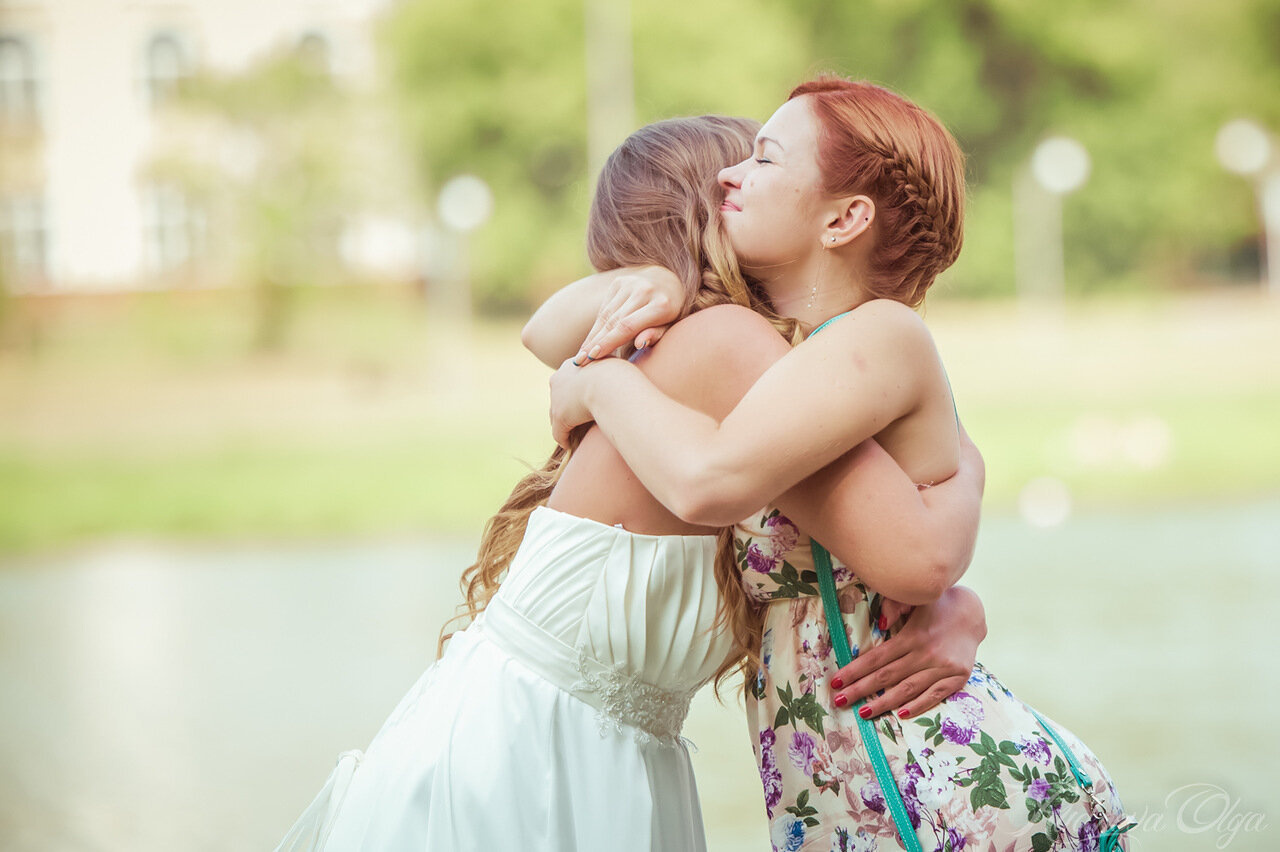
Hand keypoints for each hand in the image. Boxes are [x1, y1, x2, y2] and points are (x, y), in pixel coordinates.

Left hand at [549, 357, 627, 446]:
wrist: (610, 383)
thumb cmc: (618, 373)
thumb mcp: (614, 366)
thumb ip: (610, 370)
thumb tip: (617, 372)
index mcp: (570, 365)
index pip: (567, 380)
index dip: (574, 391)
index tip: (583, 399)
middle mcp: (558, 380)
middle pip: (558, 397)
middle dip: (565, 407)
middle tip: (576, 418)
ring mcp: (556, 399)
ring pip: (556, 415)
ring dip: (564, 424)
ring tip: (573, 434)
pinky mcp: (560, 417)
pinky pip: (558, 432)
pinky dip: (563, 438)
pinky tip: (569, 445)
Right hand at [572, 266, 683, 365]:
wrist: (668, 280)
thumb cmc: (670, 313)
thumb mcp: (670, 327)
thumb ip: (656, 335)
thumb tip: (640, 344)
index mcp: (661, 305)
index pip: (628, 326)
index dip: (609, 342)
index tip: (592, 357)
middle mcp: (644, 290)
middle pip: (613, 321)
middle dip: (595, 343)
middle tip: (580, 361)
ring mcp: (630, 283)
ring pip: (606, 315)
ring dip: (592, 336)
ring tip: (581, 355)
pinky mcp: (620, 282)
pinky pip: (605, 308)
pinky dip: (597, 325)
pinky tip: (589, 340)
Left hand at [829, 586, 985, 719]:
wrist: (973, 613)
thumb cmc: (936, 605)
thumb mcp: (916, 598)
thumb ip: (895, 606)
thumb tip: (880, 624)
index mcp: (913, 635)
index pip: (877, 658)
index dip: (855, 671)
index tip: (836, 681)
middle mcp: (927, 653)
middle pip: (888, 676)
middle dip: (861, 690)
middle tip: (839, 700)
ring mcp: (944, 668)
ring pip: (908, 690)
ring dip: (884, 703)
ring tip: (863, 712)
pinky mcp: (957, 678)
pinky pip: (934, 696)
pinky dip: (918, 706)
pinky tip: (900, 714)